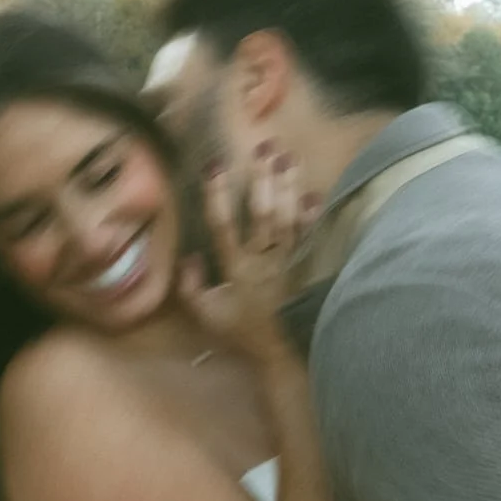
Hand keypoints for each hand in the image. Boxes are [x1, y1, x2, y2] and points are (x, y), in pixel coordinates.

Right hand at [179, 149, 310, 363]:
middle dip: (263, 180)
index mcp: (236, 270)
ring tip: (287, 158)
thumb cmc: (243, 333)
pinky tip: (312, 193)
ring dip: (288, 187)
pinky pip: (311, 237)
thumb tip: (188, 256)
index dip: (218, 197)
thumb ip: (191, 287)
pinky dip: (312, 215)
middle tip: (264, 148)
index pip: (223, 227)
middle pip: (263, 216)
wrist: (283, 353)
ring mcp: (289, 263)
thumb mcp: (207, 316)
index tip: (215, 167)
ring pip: (288, 220)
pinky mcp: (307, 267)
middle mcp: (264, 262)